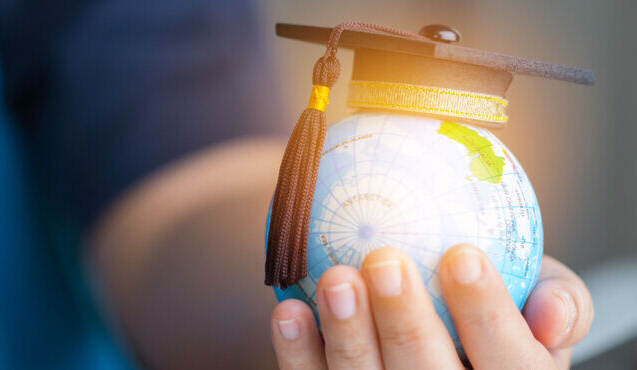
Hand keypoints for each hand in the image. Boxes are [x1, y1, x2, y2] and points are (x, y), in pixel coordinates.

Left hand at [270, 245, 592, 368]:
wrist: (447, 348)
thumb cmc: (495, 325)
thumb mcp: (543, 313)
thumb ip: (561, 305)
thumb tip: (551, 311)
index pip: (511, 364)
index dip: (488, 313)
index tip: (462, 254)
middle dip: (405, 322)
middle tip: (385, 261)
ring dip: (348, 336)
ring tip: (336, 280)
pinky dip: (300, 355)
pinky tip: (289, 313)